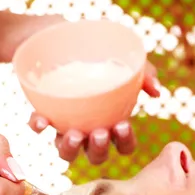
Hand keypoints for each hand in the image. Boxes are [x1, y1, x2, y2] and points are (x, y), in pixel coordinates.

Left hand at [29, 61, 160, 164]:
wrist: (61, 38)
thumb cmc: (100, 56)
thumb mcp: (124, 62)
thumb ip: (145, 75)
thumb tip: (157, 91)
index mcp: (112, 124)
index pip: (123, 146)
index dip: (125, 142)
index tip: (123, 125)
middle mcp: (89, 132)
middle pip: (96, 156)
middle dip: (99, 149)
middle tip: (99, 132)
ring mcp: (65, 127)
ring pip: (67, 153)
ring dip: (70, 148)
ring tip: (74, 134)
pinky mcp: (43, 116)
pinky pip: (38, 128)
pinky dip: (39, 126)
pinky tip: (41, 120)